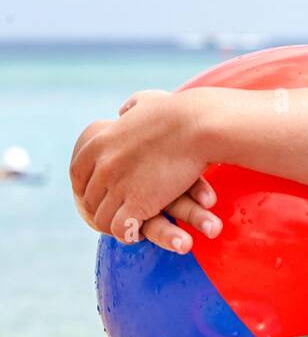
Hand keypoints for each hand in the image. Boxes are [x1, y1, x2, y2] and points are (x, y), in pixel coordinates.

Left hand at [69, 89, 211, 244]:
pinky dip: (130, 234)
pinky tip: (142, 230)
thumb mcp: (146, 102)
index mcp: (98, 143)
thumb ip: (131, 107)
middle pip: (90, 201)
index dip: (89, 189)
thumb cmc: (180, 113)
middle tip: (123, 212)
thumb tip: (124, 110)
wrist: (200, 125)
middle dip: (105, 209)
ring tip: (133, 224)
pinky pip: (122, 230)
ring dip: (118, 224)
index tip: (105, 195)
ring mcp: (118, 186)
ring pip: (103, 220)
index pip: (78, 176)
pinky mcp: (138, 203)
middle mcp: (103, 166)